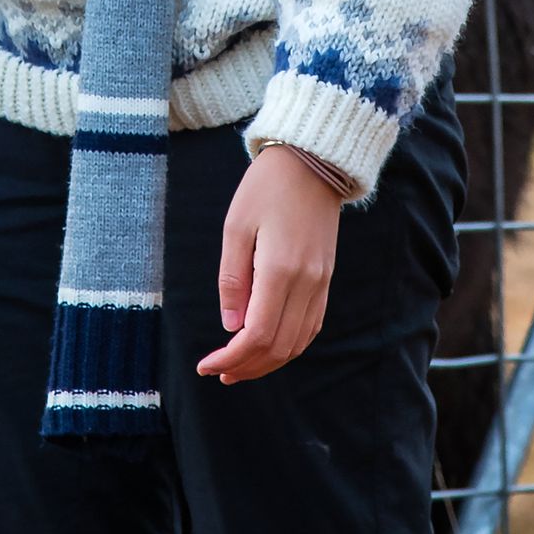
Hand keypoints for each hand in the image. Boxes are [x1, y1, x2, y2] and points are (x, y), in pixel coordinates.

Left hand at [199, 146, 342, 382]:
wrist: (312, 162)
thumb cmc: (266, 188)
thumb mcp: (236, 226)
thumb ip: (232, 278)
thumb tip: (230, 326)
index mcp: (280, 269)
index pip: (257, 334)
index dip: (231, 358)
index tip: (207, 365)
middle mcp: (307, 282)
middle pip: (278, 346)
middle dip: (246, 367)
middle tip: (218, 372)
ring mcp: (321, 282)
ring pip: (298, 342)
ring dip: (268, 362)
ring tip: (239, 367)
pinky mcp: (327, 278)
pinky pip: (311, 326)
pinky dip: (289, 346)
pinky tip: (268, 347)